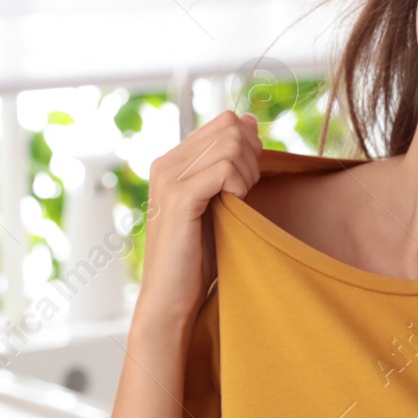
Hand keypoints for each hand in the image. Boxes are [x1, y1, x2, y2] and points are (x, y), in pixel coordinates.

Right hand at [136, 109, 261, 320]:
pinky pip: (224, 169)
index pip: (225, 121)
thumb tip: (251, 122)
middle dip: (252, 156)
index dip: (250, 144)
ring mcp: (168, 178)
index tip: (249, 177)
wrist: (172, 297)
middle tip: (247, 191)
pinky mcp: (177, 198)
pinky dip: (239, 185)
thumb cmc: (198, 256)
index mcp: (173, 160)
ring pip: (230, 144)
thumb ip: (230, 163)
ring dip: (248, 173)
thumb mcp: (218, 201)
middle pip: (231, 126)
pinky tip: (235, 205)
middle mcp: (165, 163)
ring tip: (240, 200)